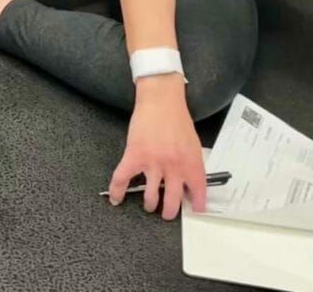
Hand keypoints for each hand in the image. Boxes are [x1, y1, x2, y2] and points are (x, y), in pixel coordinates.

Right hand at [106, 77, 206, 220]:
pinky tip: (116, 199)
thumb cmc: (177, 118)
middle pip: (172, 202)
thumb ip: (192, 164)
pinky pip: (123, 179)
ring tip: (150, 204)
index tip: (195, 210)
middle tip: (167, 212)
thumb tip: (189, 182)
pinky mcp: (134, 156)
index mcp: (191, 163)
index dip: (196, 205)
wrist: (161, 99)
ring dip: (150, 204)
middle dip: (169, 212)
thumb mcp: (193, 143)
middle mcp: (173, 167)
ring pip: (150, 197)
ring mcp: (153, 163)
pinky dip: (117, 192)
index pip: (197, 192)